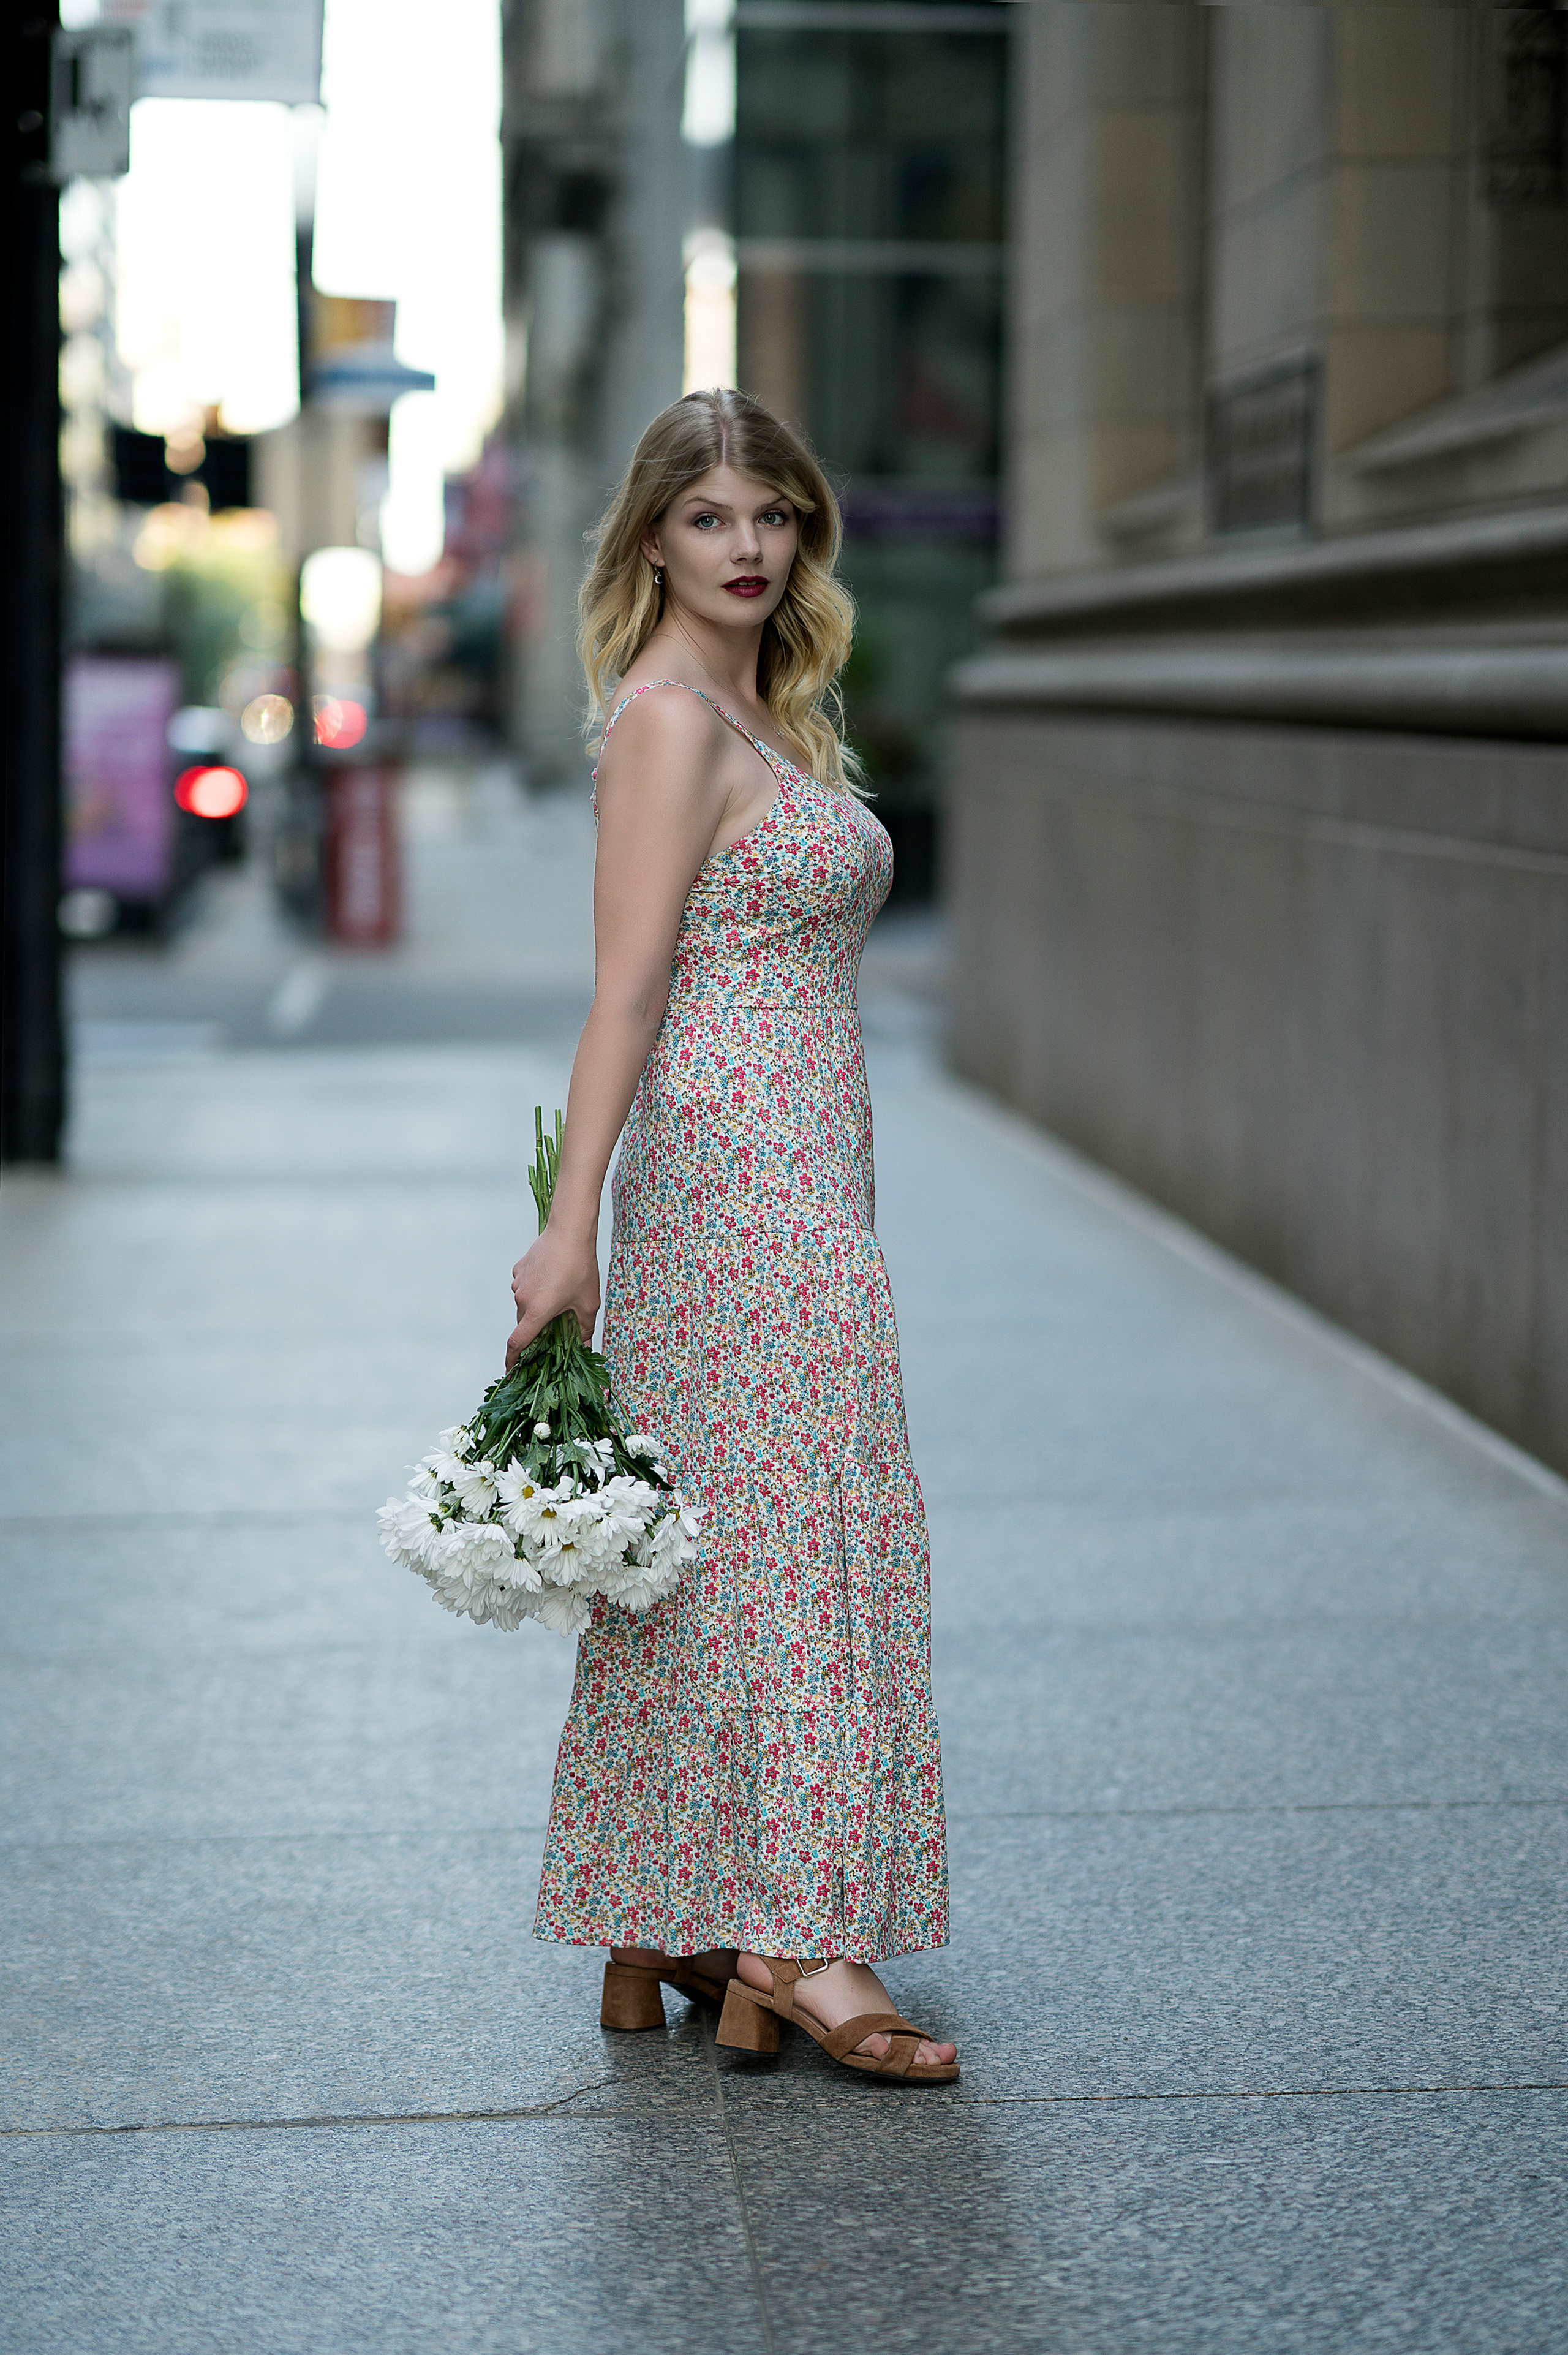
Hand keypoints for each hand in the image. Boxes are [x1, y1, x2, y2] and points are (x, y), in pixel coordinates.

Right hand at [507, 1225, 600, 1368]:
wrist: (570, 1231)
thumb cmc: (581, 1268)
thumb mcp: (587, 1304)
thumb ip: (584, 1330)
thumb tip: (584, 1349)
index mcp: (537, 1311)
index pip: (517, 1343)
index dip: (512, 1361)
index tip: (512, 1372)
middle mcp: (522, 1299)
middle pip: (524, 1324)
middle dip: (536, 1330)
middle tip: (555, 1327)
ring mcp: (518, 1283)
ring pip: (524, 1305)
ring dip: (538, 1308)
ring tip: (560, 1296)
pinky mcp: (518, 1270)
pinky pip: (524, 1287)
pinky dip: (536, 1290)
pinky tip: (554, 1279)